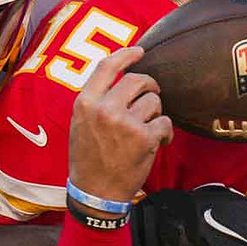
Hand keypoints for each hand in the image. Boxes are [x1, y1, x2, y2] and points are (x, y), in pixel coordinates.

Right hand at [68, 46, 172, 205]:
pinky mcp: (144, 138)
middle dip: (150, 86)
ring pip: (154, 101)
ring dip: (156, 113)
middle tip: (152, 96)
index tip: (141, 51)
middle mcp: (104, 109)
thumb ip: (97, 100)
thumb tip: (120, 77)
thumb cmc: (89, 159)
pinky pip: (165, 123)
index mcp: (85, 103)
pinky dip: (166, 132)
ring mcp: (125, 123)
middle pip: (138, 80)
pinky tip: (158, 142)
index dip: (127, 54)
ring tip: (148, 129)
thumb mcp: (80, 124)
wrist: (95, 194)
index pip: (107, 66)